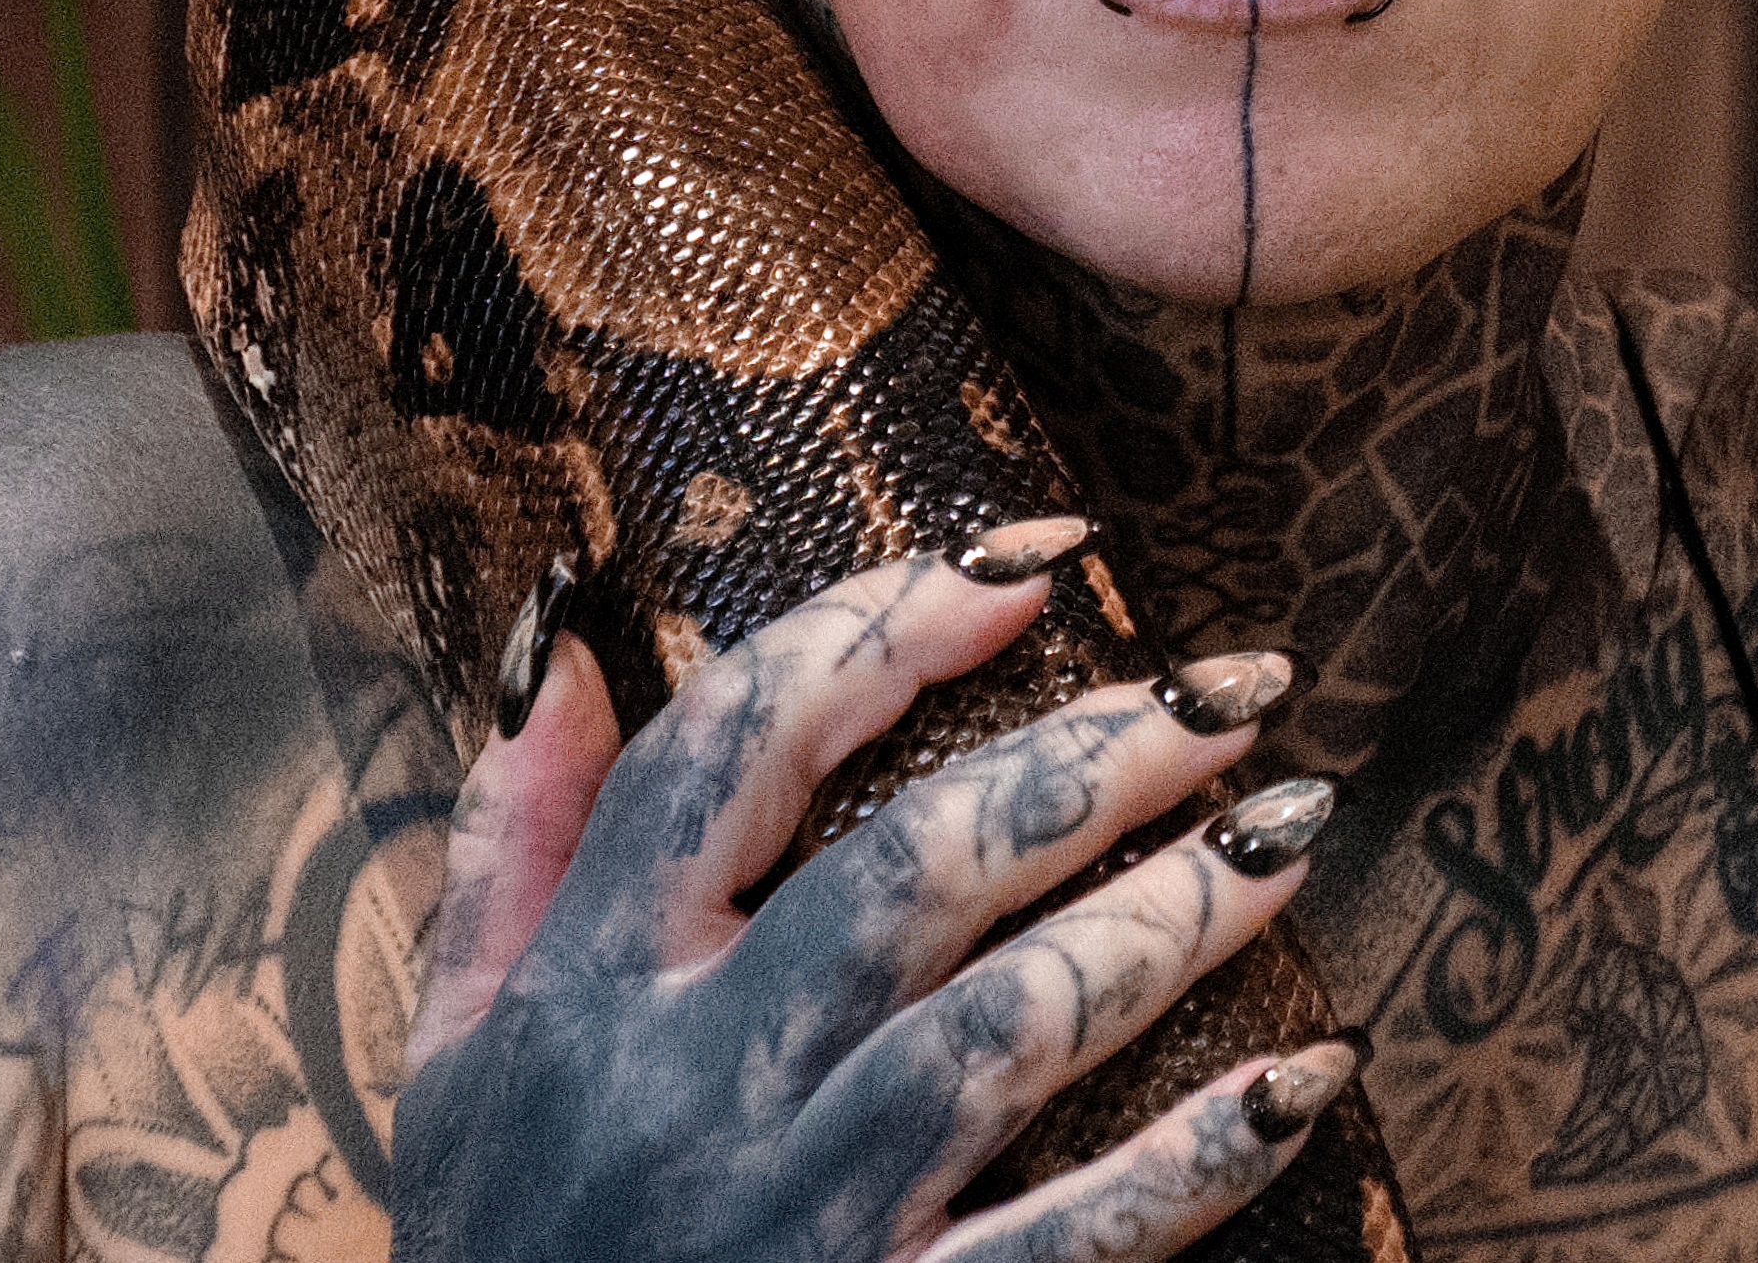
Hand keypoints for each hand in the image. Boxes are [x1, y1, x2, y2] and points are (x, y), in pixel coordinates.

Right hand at [393, 550, 1344, 1262]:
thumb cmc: (507, 1261)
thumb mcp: (456, 1061)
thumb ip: (507, 852)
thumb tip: (560, 651)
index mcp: (593, 992)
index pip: (732, 748)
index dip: (881, 628)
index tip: (1028, 564)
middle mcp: (697, 1089)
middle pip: (908, 870)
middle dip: (1083, 762)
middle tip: (1229, 695)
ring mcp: (800, 1221)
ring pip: (1003, 1033)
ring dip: (1165, 922)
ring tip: (1286, 834)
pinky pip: (1064, 1245)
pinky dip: (1191, 1165)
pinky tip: (1302, 1081)